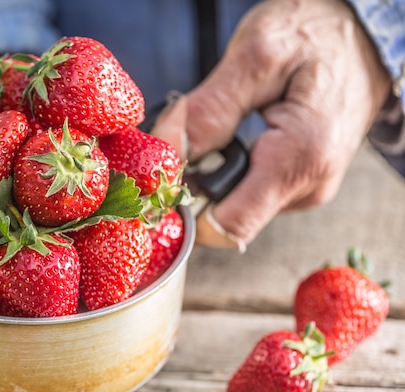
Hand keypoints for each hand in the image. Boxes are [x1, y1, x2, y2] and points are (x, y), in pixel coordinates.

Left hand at [154, 0, 390, 247]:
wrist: (367, 27)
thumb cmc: (318, 31)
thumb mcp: (256, 56)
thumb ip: (209, 113)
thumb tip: (170, 157)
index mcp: (301, 160)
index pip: (227, 227)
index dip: (184, 211)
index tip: (160, 176)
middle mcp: (309, 186)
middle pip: (227, 216)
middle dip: (194, 183)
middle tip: (186, 135)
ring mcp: (309, 186)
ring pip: (237, 204)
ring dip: (212, 173)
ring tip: (220, 125)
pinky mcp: (304, 179)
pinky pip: (253, 189)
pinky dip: (231, 168)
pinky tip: (236, 134)